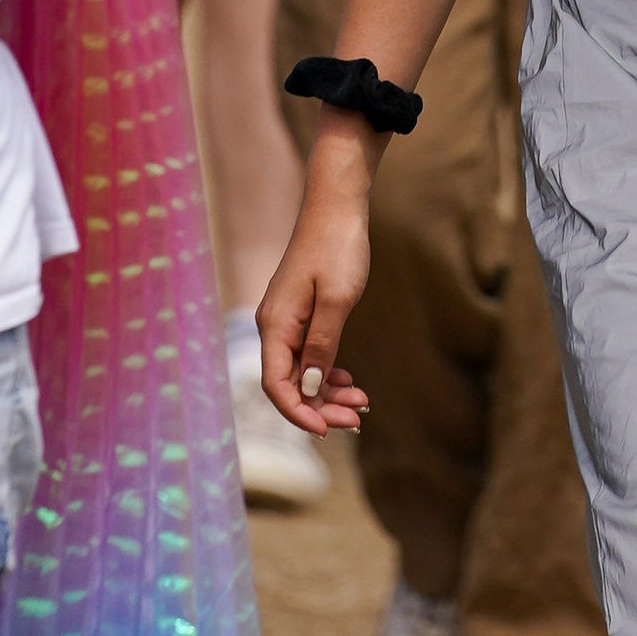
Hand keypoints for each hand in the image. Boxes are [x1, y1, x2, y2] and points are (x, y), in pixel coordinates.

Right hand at [256, 154, 377, 436]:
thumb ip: (321, 345)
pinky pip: (307, 352)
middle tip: (357, 417)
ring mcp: (287, 319)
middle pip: (289, 382)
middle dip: (320, 406)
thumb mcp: (336, 300)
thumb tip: (308, 388)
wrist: (337, 206)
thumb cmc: (337, 248)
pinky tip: (348, 377)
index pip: (276, 385)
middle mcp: (274, 326)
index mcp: (276, 325)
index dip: (298, 412)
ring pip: (300, 370)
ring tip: (361, 402)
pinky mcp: (301, 312)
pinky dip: (326, 370)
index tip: (328, 429)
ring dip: (327, 391)